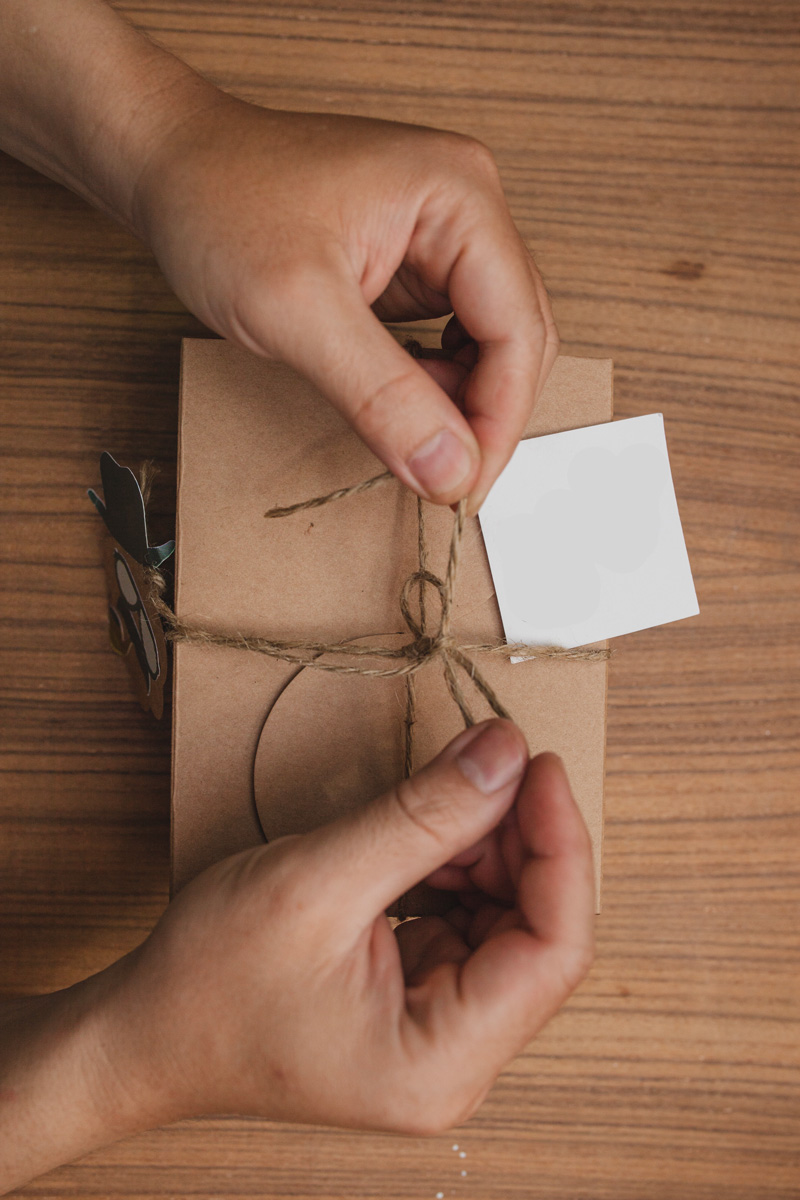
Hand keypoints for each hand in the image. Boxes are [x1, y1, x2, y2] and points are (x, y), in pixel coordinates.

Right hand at [106, 721, 592, 1133]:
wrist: (145, 1030)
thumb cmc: (209, 983)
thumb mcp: (318, 880)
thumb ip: (422, 815)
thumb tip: (504, 753)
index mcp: (441, 1060)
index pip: (555, 950)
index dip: (561, 848)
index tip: (539, 768)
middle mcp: (455, 1060)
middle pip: (537, 932)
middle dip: (517, 839)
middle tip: (486, 765)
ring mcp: (439, 1034)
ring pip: (506, 921)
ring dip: (486, 849)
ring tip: (442, 800)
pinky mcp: (418, 1002)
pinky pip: (467, 923)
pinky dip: (455, 868)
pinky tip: (425, 836)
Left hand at [133, 95, 558, 511]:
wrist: (167, 165)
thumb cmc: (217, 202)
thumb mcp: (297, 310)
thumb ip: (382, 395)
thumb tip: (448, 468)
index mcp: (459, 196)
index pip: (518, 329)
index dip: (499, 420)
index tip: (463, 487)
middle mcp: (465, 208)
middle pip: (516, 337)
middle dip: (484, 417)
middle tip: (444, 481)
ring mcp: (441, 235)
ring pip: (488, 344)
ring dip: (460, 406)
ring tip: (414, 445)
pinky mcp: (413, 262)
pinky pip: (450, 338)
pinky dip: (433, 386)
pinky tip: (401, 410)